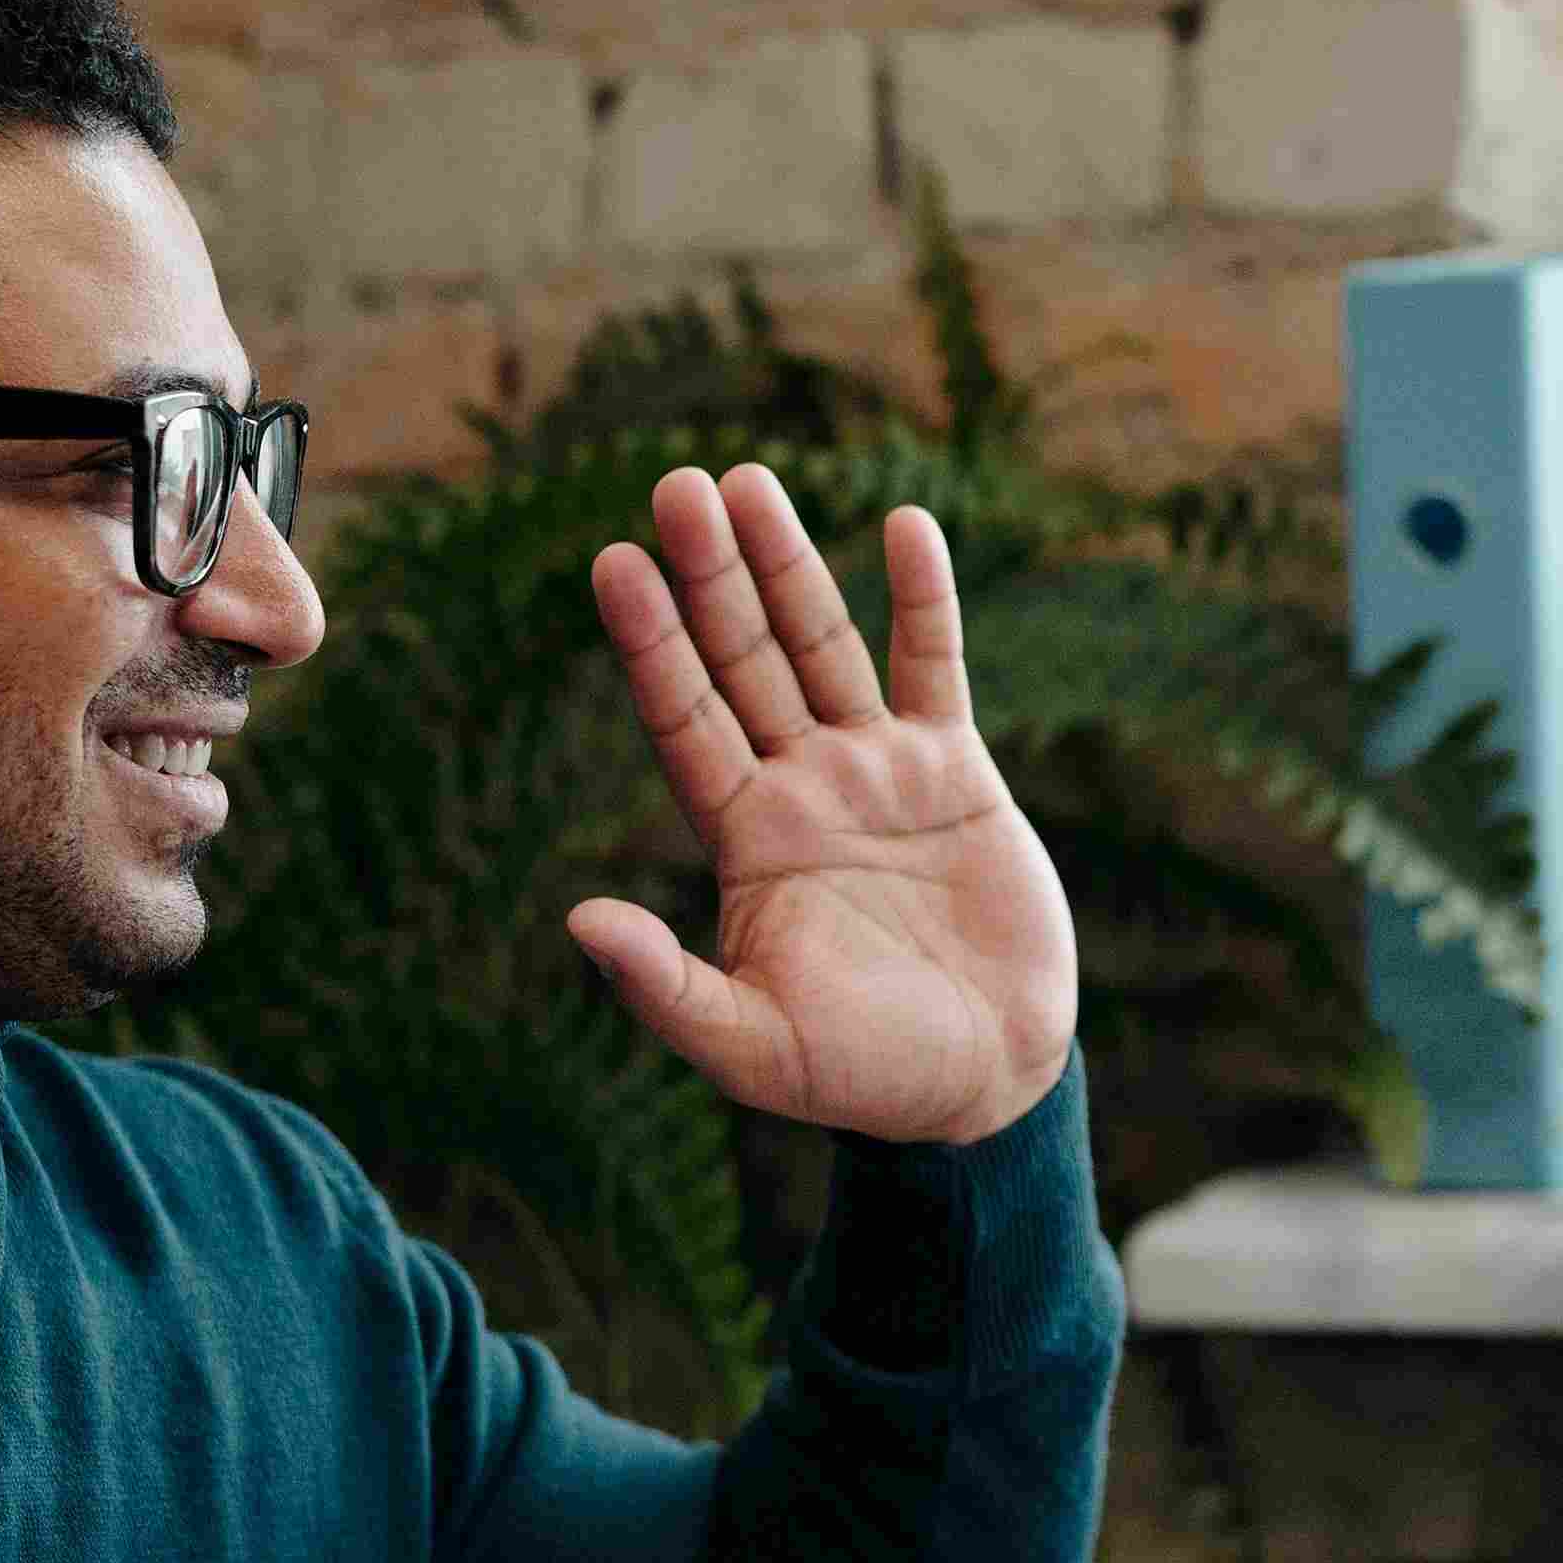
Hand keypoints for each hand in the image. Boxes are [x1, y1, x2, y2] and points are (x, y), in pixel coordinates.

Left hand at [570, 464, 1078, 1144]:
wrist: (983, 1083)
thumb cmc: (862, 1076)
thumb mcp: (751, 1046)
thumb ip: (666, 986)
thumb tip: (579, 922)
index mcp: (746, 839)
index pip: (684, 718)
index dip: (653, 643)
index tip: (616, 562)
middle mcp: (800, 788)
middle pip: (743, 659)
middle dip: (711, 575)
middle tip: (677, 484)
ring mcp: (877, 772)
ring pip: (823, 646)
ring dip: (788, 564)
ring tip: (750, 479)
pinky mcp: (954, 772)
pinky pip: (935, 665)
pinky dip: (923, 597)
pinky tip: (904, 525)